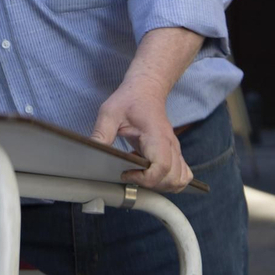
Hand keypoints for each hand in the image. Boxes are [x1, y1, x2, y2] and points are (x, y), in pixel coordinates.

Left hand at [90, 78, 190, 192]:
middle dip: (151, 185)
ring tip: (141, 176)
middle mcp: (170, 145)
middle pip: (172, 178)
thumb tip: (91, 153)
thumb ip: (101, 133)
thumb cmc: (130, 99)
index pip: (162, 167)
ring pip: (180, 179)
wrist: (146, 89)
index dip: (144, 178)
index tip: (126, 173)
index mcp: (156, 136)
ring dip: (161, 185)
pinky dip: (170, 181)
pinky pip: (183, 174)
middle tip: (131, 175)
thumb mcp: (110, 113)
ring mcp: (175, 150)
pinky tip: (151, 174)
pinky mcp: (174, 152)